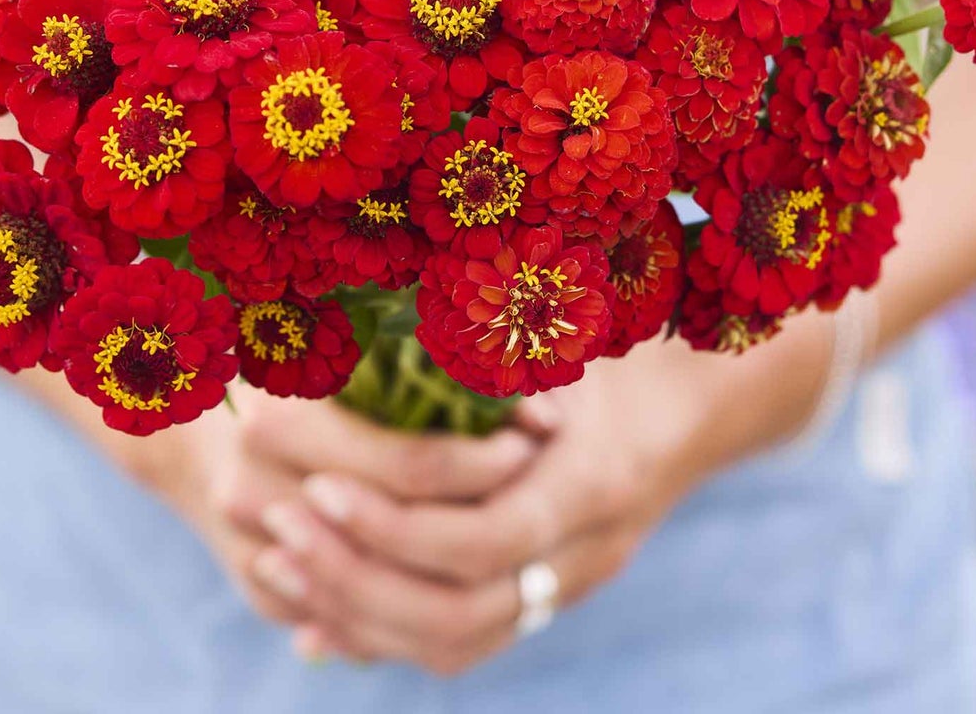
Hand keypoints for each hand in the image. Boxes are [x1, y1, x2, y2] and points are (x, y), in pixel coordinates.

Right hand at [108, 381, 540, 632]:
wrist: (180, 411)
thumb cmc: (276, 344)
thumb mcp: (339, 322)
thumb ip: (430, 340)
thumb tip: (540, 394)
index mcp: (278, 419)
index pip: (406, 465)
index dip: (481, 457)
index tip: (535, 438)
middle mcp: (258, 490)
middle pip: (397, 530)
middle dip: (480, 510)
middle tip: (541, 485)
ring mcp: (255, 549)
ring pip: (379, 587)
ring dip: (455, 562)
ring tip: (518, 523)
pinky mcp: (263, 590)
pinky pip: (350, 616)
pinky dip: (411, 597)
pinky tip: (471, 570)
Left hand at [264, 316, 832, 672]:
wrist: (697, 408)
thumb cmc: (623, 345)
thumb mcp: (570, 329)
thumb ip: (496, 341)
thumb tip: (395, 333)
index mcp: (597, 481)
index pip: (480, 536)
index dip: (393, 521)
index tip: (320, 483)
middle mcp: (587, 551)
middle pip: (457, 610)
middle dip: (359, 573)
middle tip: (278, 522)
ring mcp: (568, 585)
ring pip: (453, 641)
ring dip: (359, 610)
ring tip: (278, 563)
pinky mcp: (543, 599)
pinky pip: (457, 645)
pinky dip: (382, 635)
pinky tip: (313, 619)